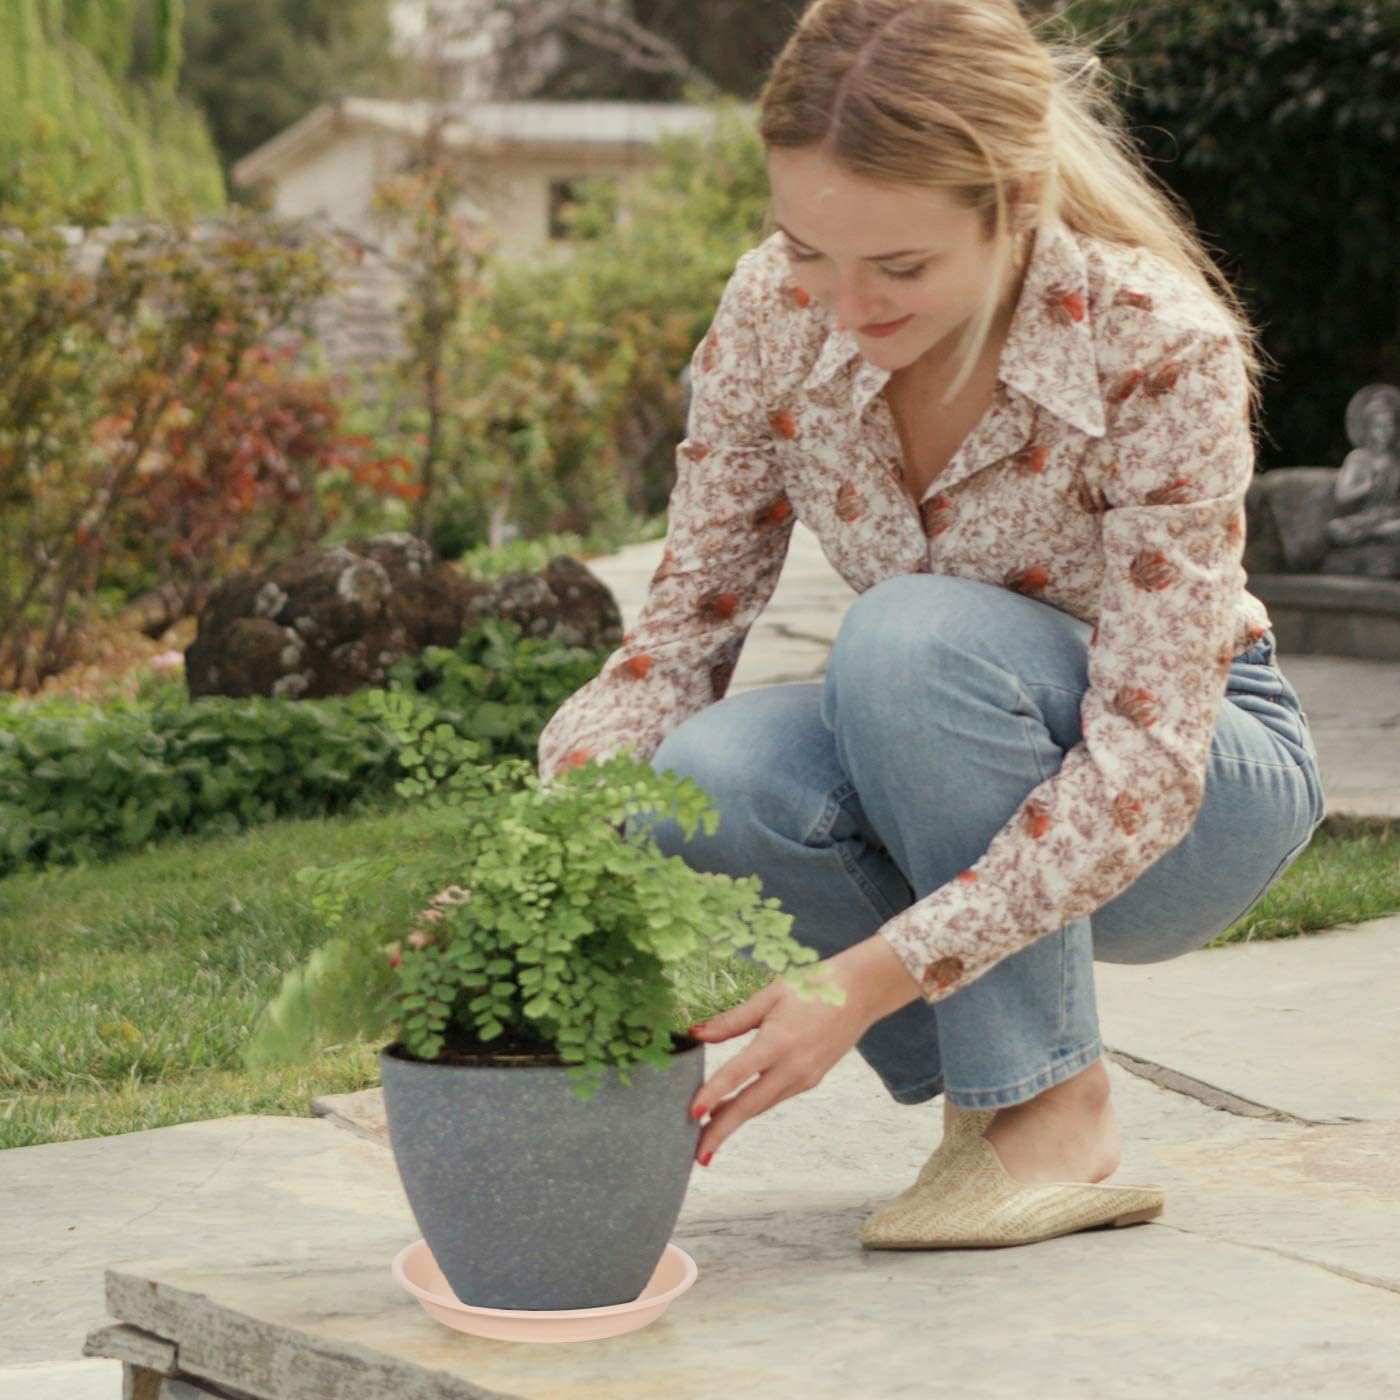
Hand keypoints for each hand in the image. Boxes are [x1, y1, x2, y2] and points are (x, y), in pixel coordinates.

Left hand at [686, 936, 921, 1165]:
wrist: (860, 993)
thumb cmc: (812, 987)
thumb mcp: (768, 996)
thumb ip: (731, 1020)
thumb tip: (695, 1033)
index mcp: (779, 1042)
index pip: (738, 1074)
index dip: (713, 1094)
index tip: (692, 1114)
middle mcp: (793, 1068)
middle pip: (750, 1106)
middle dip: (721, 1131)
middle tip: (697, 1155)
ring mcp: (805, 1077)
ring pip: (762, 1105)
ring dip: (734, 1121)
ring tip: (705, 1134)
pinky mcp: (811, 1079)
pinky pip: (775, 1097)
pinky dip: (753, 1105)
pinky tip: (734, 1107)